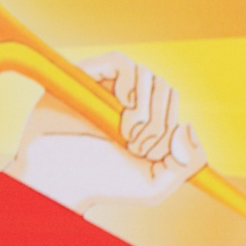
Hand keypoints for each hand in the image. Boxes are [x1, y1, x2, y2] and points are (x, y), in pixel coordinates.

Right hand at [9, 53, 205, 211]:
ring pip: (146, 74)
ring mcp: (104, 86)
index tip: (147, 154)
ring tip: (125, 133)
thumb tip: (187, 125)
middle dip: (157, 123)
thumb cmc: (101, 185)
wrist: (58, 182)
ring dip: (145, 108)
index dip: (169, 128)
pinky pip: (119, 61)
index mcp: (144, 118)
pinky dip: (129, 81)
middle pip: (163, 87)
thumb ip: (188, 163)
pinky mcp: (83, 77)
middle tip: (135, 147)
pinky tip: (122, 105)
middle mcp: (125, 99)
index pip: (172, 103)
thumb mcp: (156, 185)